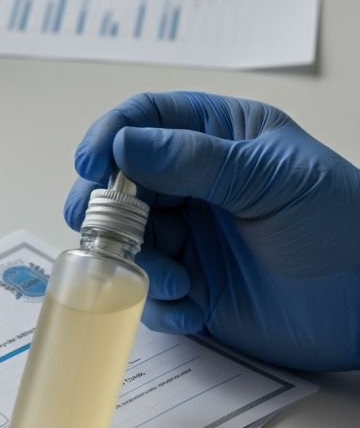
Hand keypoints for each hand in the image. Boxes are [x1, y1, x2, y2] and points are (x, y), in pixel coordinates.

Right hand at [64, 92, 359, 369]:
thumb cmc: (342, 224)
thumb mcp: (271, 179)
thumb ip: (194, 160)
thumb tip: (124, 145)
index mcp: (218, 137)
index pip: (145, 119)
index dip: (111, 136)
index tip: (93, 163)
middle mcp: (194, 183)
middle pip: (119, 182)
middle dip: (105, 208)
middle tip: (105, 231)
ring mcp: (189, 234)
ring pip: (124, 239)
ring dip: (135, 262)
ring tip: (174, 281)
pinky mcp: (190, 284)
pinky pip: (147, 289)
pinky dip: (158, 302)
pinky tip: (192, 307)